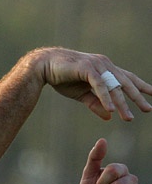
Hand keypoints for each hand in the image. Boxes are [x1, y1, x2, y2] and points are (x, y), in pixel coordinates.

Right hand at [36, 47, 151, 120]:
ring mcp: (97, 65)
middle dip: (138, 97)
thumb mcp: (81, 94)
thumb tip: (109, 116)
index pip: (127, 78)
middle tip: (148, 109)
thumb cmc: (61, 77)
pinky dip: (106, 98)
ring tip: (128, 117)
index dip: (141, 86)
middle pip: (125, 83)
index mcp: (105, 69)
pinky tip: (112, 110)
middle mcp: (105, 65)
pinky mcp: (87, 69)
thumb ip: (95, 103)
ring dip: (122, 103)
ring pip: (114, 87)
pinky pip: (100, 86)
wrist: (43, 66)